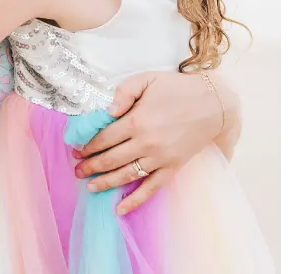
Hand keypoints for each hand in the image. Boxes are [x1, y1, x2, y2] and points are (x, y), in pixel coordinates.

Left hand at [72, 69, 238, 214]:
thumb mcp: (147, 79)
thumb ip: (123, 93)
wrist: (213, 104)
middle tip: (77, 170)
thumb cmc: (177, 88)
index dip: (87, 146)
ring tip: (89, 187)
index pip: (103, 138)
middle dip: (90, 166)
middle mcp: (146, 143)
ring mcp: (160, 158)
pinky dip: (135, 200)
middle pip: (110, 159)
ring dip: (105, 182)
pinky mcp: (173, 168)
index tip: (75, 150)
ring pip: (126, 175)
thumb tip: (106, 112)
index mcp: (136, 121)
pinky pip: (151, 188)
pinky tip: (120, 209)